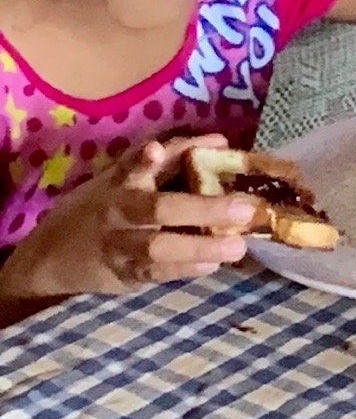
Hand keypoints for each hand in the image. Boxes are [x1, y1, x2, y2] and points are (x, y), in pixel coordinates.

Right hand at [0, 135, 256, 299]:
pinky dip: (185, 269)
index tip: (155, 150)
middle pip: (157, 210)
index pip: (132, 166)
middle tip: (244, 208)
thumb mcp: (124, 176)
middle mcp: (120, 213)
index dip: (145, 159)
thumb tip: (221, 143)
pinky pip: (156, 273)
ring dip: (200, 247)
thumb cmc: (100, 206)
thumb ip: (173, 157)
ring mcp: (119, 247)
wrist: (48, 257)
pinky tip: (212, 265)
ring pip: (157, 248)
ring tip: (237, 247)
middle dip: (202, 209)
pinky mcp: (123, 275)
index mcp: (121, 183)